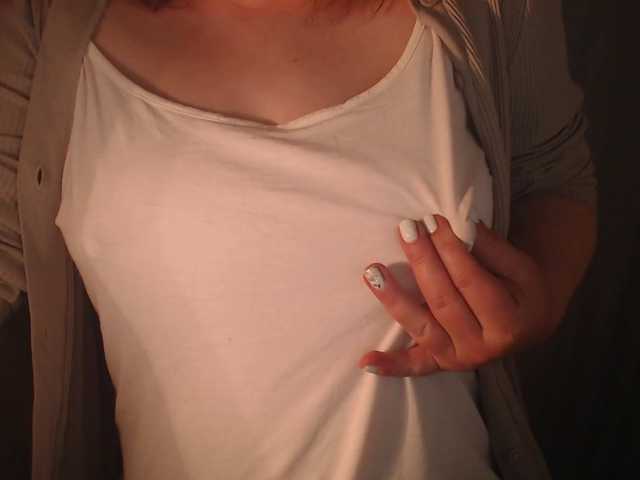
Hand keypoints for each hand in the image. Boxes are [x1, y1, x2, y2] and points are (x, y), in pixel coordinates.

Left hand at [358, 214, 551, 376]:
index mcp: (507, 322)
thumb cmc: (521, 289)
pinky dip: (390, 365)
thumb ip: (490, 248)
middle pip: (442, 300)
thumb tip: (460, 224)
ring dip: (394, 299)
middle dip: (422, 261)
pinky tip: (366, 361)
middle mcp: (482, 347)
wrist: (528, 325)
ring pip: (421, 327)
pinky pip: (414, 366)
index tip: (431, 221)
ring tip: (372, 271)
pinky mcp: (440, 364)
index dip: (449, 249)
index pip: (469, 280)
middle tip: (406, 229)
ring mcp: (458, 358)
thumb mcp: (519, 267)